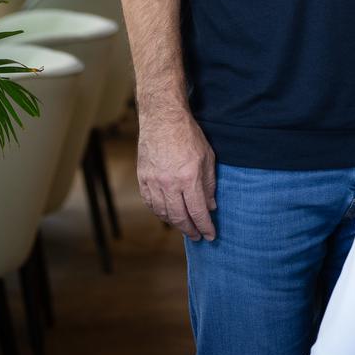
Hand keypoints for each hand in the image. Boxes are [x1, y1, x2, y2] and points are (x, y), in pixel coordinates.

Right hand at [136, 106, 216, 240]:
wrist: (162, 118)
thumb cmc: (188, 135)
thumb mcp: (208, 158)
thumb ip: (209, 184)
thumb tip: (211, 206)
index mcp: (189, 177)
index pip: (198, 212)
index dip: (205, 227)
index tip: (210, 236)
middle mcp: (169, 183)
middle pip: (179, 217)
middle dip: (190, 230)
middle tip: (197, 236)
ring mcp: (153, 181)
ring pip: (163, 212)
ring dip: (175, 223)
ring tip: (184, 227)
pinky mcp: (143, 177)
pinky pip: (150, 203)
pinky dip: (159, 212)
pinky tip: (167, 214)